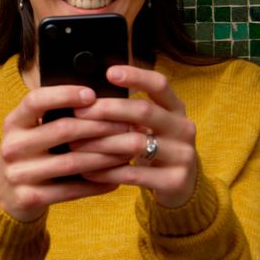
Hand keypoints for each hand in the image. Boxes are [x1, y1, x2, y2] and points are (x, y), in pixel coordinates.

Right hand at [0, 86, 128, 221]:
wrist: (6, 197)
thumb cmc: (30, 155)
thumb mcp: (30, 132)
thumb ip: (53, 117)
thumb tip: (98, 100)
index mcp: (13, 123)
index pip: (35, 100)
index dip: (64, 94)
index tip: (92, 94)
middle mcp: (12, 147)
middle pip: (61, 130)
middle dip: (99, 126)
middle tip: (126, 125)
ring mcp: (18, 174)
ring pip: (72, 162)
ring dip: (105, 156)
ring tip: (127, 152)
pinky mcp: (30, 197)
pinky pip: (71, 190)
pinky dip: (96, 183)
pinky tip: (115, 178)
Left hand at [71, 65, 199, 207]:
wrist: (182, 186)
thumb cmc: (156, 148)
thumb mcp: (151, 126)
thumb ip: (129, 112)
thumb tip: (87, 98)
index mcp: (176, 109)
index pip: (159, 84)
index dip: (136, 76)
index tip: (109, 72)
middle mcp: (183, 128)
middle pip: (144, 111)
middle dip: (108, 109)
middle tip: (79, 112)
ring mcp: (182, 155)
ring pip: (136, 143)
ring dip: (102, 143)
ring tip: (76, 144)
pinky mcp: (175, 181)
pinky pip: (134, 174)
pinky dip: (107, 172)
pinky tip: (88, 171)